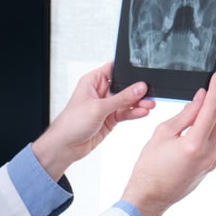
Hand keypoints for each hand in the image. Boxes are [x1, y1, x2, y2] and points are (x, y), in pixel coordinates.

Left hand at [31, 62, 155, 180]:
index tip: (142, 74)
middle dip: (137, 90)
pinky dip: (134, 113)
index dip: (127, 70)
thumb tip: (139, 88)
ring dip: (138, 103)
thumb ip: (121, 98)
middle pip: (124, 86)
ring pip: (126, 101)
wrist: (65, 146)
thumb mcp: (98, 108)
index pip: (113, 69)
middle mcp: (100, 92)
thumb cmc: (71, 123)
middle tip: (150, 93)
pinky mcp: (109, 119)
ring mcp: (105, 106)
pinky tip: (143, 112)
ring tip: (150, 104)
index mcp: (92, 81)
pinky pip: (125, 113)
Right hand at [120, 72, 215, 215]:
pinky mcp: (209, 167)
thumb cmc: (149, 168)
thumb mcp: (162, 134)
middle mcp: (208, 154)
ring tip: (201, 106)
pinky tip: (198, 124)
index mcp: (194, 145)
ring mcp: (211, 162)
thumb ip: (184, 115)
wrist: (149, 197)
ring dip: (215, 115)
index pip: (212, 110)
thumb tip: (200, 99)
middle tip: (208, 91)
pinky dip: (211, 128)